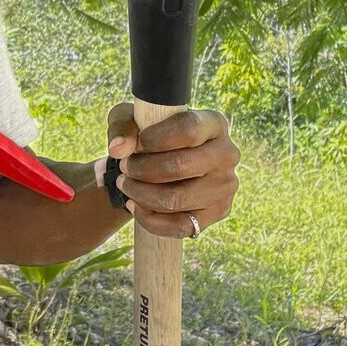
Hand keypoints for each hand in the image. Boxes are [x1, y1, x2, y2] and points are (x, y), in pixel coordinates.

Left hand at [104, 105, 238, 238]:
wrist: (162, 163)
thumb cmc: (147, 135)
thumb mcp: (131, 120)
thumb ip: (122, 127)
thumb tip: (119, 148)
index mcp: (213, 124)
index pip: (188, 130)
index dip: (155, 139)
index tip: (135, 145)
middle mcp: (227, 153)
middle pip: (180, 166)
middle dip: (141, 169)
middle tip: (124, 168)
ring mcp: (225, 185)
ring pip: (177, 198)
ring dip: (141, 194)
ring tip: (126, 185)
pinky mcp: (218, 212)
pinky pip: (181, 225)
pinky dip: (150, 219)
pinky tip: (134, 206)